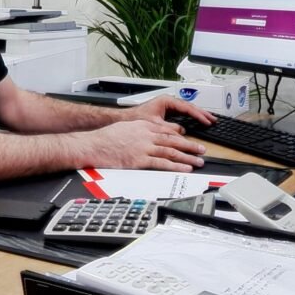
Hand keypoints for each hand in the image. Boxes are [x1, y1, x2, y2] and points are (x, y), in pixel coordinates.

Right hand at [84, 119, 206, 171]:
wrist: (92, 145)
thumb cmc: (104, 139)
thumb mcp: (124, 128)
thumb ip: (138, 131)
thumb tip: (147, 136)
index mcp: (142, 126)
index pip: (166, 130)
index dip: (180, 136)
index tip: (189, 140)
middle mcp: (146, 135)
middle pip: (173, 140)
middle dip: (190, 146)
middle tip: (202, 150)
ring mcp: (143, 147)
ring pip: (171, 152)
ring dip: (187, 157)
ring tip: (198, 161)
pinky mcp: (139, 160)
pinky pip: (162, 163)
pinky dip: (176, 166)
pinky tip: (185, 168)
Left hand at [125, 95, 216, 130]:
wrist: (126, 119)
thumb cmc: (137, 118)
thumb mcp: (155, 125)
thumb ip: (169, 129)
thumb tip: (182, 132)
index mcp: (166, 101)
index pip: (187, 107)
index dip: (198, 115)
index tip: (207, 120)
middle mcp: (168, 102)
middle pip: (189, 107)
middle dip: (202, 113)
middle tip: (213, 119)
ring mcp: (168, 106)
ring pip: (187, 110)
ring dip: (198, 115)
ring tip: (209, 119)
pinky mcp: (167, 111)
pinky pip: (182, 114)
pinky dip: (191, 117)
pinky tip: (197, 121)